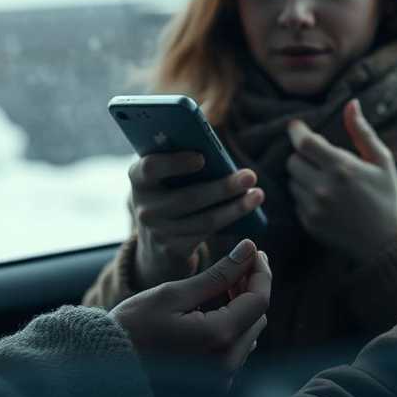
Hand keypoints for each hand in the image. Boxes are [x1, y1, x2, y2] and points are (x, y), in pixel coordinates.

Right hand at [111, 239, 270, 376]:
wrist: (104, 367)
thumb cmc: (132, 327)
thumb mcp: (173, 293)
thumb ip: (218, 274)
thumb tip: (249, 250)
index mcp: (218, 338)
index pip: (259, 300)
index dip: (260, 271)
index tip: (253, 250)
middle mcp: (227, 364)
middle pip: (257, 316)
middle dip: (249, 286)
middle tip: (233, 263)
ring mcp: (221, 379)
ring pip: (248, 332)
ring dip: (240, 306)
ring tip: (218, 285)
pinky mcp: (213, 385)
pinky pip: (235, 349)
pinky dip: (230, 325)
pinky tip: (209, 310)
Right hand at [129, 152, 264, 287]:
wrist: (155, 242)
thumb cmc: (169, 191)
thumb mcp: (166, 174)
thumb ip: (181, 157)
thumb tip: (216, 149)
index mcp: (138, 177)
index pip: (150, 168)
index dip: (175, 163)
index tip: (202, 158)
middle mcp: (144, 206)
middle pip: (188, 197)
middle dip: (223, 187)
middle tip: (251, 176)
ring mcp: (158, 230)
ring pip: (203, 219)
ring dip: (235, 206)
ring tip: (258, 194)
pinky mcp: (174, 248)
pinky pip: (207, 232)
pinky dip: (230, 218)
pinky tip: (248, 206)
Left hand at [286, 99, 396, 261]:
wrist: (386, 240)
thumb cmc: (387, 195)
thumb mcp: (381, 160)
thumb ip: (362, 131)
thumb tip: (351, 104)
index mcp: (343, 168)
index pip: (305, 143)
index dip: (297, 132)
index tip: (296, 127)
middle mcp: (324, 188)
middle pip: (293, 161)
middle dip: (303, 156)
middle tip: (319, 159)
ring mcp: (315, 208)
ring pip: (292, 181)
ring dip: (303, 176)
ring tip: (325, 180)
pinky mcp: (309, 223)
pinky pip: (296, 200)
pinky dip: (305, 195)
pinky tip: (325, 198)